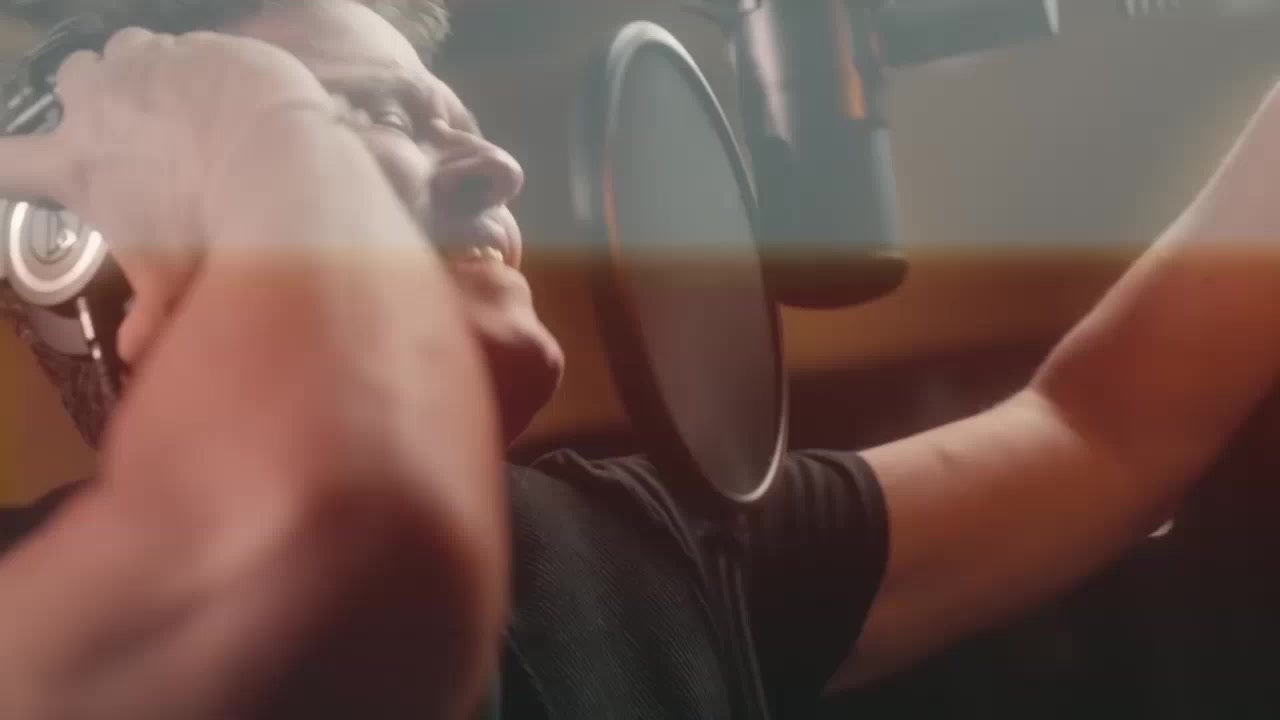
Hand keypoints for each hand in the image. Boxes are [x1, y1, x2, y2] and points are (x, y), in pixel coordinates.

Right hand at [0, 27, 340, 361]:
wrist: (281, 165)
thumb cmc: (217, 232)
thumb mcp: (177, 282)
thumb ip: (153, 316)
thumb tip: (138, 350)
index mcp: (79, 165)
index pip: (6, 163)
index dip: (7, 170)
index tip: (19, 174)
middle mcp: (98, 103)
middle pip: (69, 83)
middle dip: (93, 100)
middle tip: (131, 129)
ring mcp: (146, 64)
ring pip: (122, 51)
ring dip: (142, 74)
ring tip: (178, 105)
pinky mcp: (195, 44)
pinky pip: (183, 45)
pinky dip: (197, 65)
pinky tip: (226, 93)